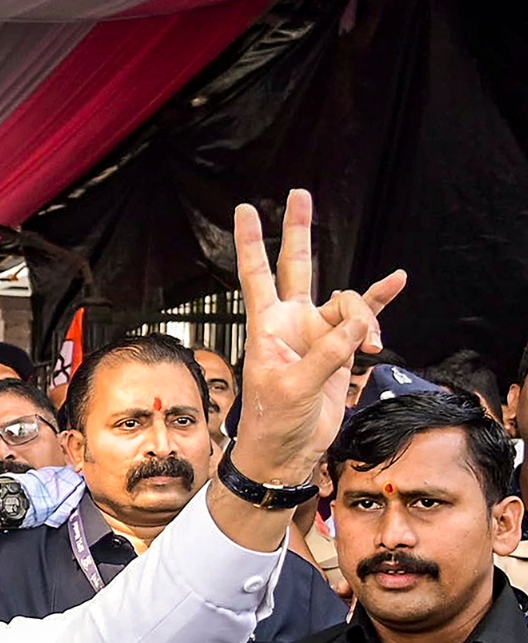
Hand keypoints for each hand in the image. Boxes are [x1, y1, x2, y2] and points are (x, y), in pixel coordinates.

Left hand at [227, 190, 403, 484]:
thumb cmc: (275, 420)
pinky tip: (396, 279)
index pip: (256, 275)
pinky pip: (365, 318)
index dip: (252, 243)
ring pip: (347, 303)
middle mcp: (291, 321)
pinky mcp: (341, 348)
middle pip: (296, 266)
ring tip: (374, 346)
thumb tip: (360, 325)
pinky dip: (380, 300)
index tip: (245, 210)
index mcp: (267, 326)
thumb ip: (328, 354)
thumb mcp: (295, 386)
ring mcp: (318, 332)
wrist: (288, 449)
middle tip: (299, 194)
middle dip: (298, 231)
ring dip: (365, 318)